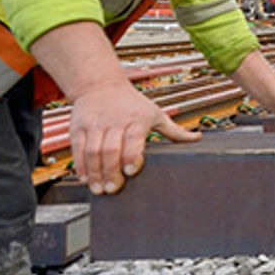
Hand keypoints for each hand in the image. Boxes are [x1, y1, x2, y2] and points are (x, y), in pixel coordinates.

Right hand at [69, 82, 198, 195]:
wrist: (101, 85)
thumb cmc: (132, 103)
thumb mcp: (155, 113)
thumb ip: (173, 130)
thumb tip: (197, 138)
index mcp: (137, 118)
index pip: (133, 138)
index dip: (132, 156)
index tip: (131, 172)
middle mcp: (114, 121)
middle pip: (111, 149)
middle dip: (111, 171)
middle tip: (113, 189)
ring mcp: (95, 124)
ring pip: (92, 151)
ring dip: (95, 173)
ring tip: (98, 189)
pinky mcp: (78, 127)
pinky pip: (78, 149)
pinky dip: (80, 165)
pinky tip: (85, 178)